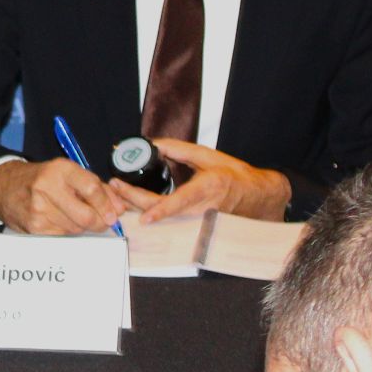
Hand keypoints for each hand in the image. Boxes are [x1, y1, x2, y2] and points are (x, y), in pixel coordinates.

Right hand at [0, 157, 127, 235]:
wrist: (4, 187)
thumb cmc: (42, 179)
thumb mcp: (67, 173)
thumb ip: (97, 187)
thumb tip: (119, 207)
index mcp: (59, 169)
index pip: (92, 189)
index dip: (107, 204)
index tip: (114, 214)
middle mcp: (47, 187)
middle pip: (86, 216)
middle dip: (99, 222)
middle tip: (102, 222)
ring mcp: (38, 210)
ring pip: (76, 229)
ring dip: (82, 227)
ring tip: (73, 216)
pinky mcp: (34, 228)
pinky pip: (63, 237)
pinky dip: (67, 232)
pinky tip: (60, 222)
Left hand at [134, 139, 290, 222]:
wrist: (256, 197)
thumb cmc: (234, 175)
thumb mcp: (208, 156)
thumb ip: (179, 150)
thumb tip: (153, 144)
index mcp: (208, 188)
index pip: (181, 202)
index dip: (162, 211)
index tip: (145, 217)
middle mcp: (202, 209)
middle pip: (164, 213)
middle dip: (135, 200)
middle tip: (115, 185)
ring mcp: (199, 221)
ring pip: (163, 220)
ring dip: (139, 207)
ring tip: (119, 192)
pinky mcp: (195, 227)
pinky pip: (169, 223)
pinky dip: (151, 214)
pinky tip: (135, 204)